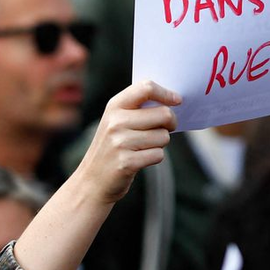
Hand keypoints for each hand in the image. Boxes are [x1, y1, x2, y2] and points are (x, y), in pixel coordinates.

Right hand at [78, 80, 180, 204]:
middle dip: (171, 123)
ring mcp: (120, 142)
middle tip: (165, 129)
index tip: (177, 100)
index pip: (146, 88)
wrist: (92, 181)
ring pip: (164, 136)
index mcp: (115, 106)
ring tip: (144, 147)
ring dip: (161, 143)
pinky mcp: (126, 163)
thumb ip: (139, 108)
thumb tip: (174, 100)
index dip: (166, 93)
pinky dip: (155, 157)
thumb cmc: (113, 147)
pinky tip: (140, 159)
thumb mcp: (117, 121)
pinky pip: (158, 154)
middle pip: (164, 114)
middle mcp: (116, 122)